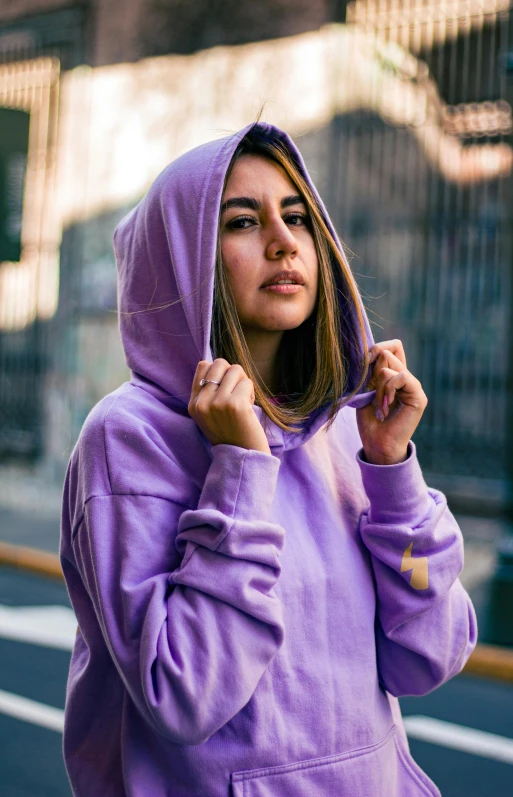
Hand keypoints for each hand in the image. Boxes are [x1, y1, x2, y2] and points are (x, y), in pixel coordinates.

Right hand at [188, 359, 271, 454]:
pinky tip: (249, 409)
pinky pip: (247, 382)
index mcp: (194, 404)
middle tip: (237, 395)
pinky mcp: (234, 405)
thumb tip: (211, 362)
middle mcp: (202, 403)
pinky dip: (251, 393)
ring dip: (244, 384)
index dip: (220, 372)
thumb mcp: (210, 414)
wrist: (244, 457)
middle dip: (233, 375)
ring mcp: (217, 404)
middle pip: (220, 363)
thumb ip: (208, 391)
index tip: (226, 390)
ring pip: (235, 370)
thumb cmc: (232, 433)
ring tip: (243, 403)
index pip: (203, 366)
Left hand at [356, 340, 427, 464]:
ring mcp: (413, 386)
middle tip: (371, 392)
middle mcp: (406, 378)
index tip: (363, 367)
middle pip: (390, 351)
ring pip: (390, 364)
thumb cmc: (369, 421)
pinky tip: (385, 407)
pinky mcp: (418, 396)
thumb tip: (372, 350)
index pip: (393, 346)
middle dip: (372, 370)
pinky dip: (388, 389)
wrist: (377, 444)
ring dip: (378, 386)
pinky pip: (402, 376)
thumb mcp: (366, 390)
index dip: (377, 349)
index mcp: (394, 375)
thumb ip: (371, 371)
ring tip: (379, 406)